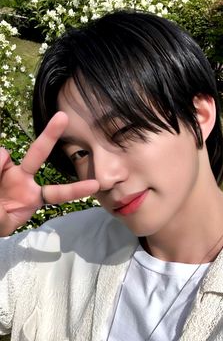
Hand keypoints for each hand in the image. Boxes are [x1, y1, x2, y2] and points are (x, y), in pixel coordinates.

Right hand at [0, 112, 98, 235]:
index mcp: (34, 198)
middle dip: (51, 134)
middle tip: (63, 116)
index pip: (57, 194)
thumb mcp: (3, 224)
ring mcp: (10, 170)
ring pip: (4, 156)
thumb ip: (4, 210)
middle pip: (38, 153)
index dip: (75, 190)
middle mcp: (24, 180)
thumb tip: (4, 170)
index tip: (95, 185)